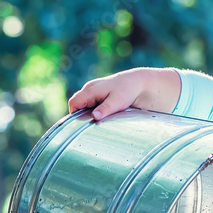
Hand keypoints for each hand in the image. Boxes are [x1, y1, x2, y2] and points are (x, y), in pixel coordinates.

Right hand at [67, 68, 181, 120]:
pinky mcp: (100, 95)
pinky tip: (102, 119)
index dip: (73, 115)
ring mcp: (94, 91)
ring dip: (88, 114)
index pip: (74, 103)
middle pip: (77, 104)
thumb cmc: (128, 90)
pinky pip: (92, 104)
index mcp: (90, 90)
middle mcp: (90, 89)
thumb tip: (94, 117)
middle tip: (88, 129)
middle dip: (80, 116)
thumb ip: (105, 109)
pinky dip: (94, 112)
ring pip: (85, 105)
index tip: (79, 126)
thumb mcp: (117, 102)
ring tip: (96, 125)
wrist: (138, 83)